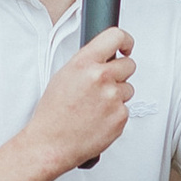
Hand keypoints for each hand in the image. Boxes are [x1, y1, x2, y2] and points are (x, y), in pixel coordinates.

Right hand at [33, 24, 135, 174]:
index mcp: (84, 63)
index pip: (115, 37)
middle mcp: (100, 77)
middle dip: (120, 73)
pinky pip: (126, 109)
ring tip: (95, 106)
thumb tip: (104, 58)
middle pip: (129, 65)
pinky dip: (115, 114)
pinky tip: (98, 118)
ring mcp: (113, 97)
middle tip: (105, 85)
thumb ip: (87, 64)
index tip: (126, 47)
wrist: (51, 144)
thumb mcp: (63, 77)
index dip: (125, 41)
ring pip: (128, 88)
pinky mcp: (121, 116)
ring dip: (117, 95)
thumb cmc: (53, 114)